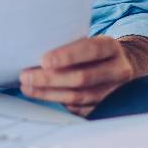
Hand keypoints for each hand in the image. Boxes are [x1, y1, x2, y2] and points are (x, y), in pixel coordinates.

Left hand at [19, 36, 136, 116]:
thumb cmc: (94, 51)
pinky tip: (42, 95)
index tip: (43, 61)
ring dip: (49, 93)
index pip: (91, 50)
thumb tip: (35, 52)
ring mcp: (114, 91)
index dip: (67, 56)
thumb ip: (69, 44)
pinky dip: (57, 102)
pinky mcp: (106, 107)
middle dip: (50, 79)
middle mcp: (118, 70)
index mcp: (111, 47)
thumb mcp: (87, 40)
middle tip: (26, 76)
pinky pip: (79, 108)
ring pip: (79, 96)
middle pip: (82, 77)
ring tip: (27, 87)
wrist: (121, 65)